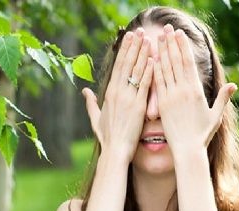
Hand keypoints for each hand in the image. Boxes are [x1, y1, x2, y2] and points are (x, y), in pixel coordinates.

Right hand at [82, 28, 153, 161]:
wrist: (116, 151)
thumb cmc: (107, 137)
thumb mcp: (96, 118)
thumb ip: (91, 103)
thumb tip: (84, 91)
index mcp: (109, 93)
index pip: (117, 66)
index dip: (124, 51)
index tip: (128, 38)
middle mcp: (117, 93)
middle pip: (127, 64)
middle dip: (133, 47)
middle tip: (139, 32)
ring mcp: (128, 99)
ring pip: (136, 72)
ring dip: (143, 54)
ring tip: (148, 40)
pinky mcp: (138, 107)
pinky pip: (145, 86)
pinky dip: (149, 72)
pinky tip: (154, 60)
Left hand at [153, 24, 236, 159]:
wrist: (188, 150)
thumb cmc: (202, 135)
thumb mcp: (215, 115)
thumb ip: (222, 98)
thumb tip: (233, 85)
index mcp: (196, 91)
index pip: (188, 62)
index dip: (183, 46)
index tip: (179, 34)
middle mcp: (183, 91)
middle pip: (175, 61)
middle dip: (170, 43)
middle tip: (166, 29)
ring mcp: (171, 97)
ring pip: (165, 68)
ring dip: (161, 51)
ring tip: (157, 37)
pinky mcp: (161, 104)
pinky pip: (157, 82)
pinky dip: (154, 69)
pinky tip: (150, 57)